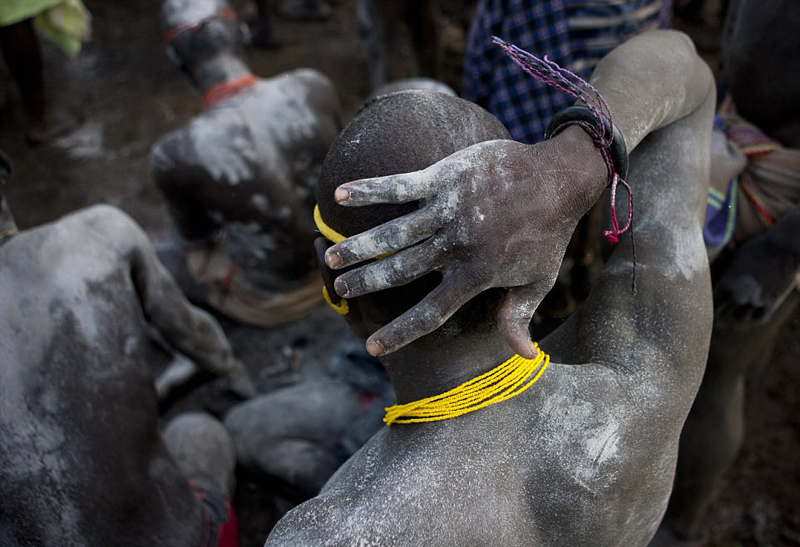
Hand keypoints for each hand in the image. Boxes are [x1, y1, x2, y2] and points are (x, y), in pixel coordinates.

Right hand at [325, 128, 605, 356]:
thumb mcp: (538, 280)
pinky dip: (370, 191)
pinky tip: (340, 194)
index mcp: (477, 274)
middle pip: (402, 270)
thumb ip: (519, 317)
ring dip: (359, 246)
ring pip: (394, 233)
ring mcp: (449, 209)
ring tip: (330, 257)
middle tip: (340, 291)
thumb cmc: (546, 234)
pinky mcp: (445, 177)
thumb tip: (523, 357)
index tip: (373, 348)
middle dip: (366, 283)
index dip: (401, 332)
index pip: (431, 311)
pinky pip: (400, 186)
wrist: (559, 178)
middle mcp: (457, 244)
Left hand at [714, 229, 799, 324]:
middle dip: (719, 314)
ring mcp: (755, 300)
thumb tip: (718, 278)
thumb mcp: (735, 258)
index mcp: (726, 282)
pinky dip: (755, 316)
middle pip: (721, 314)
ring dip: (739, 314)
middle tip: (718, 317)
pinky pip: (759, 318)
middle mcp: (738, 295)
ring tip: (737, 311)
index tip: (707, 305)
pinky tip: (753, 312)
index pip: (710, 301)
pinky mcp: (771, 302)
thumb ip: (727, 273)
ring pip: (740, 317)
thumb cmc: (758, 246)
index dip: (708, 303)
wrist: (784, 247)